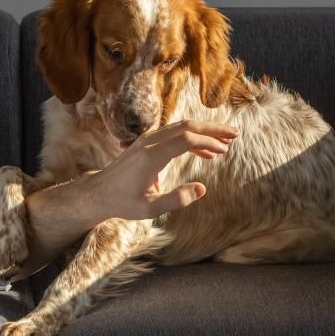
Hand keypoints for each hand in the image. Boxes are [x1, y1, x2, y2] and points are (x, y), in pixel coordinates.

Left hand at [85, 120, 237, 220]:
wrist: (99, 192)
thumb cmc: (123, 202)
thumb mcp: (150, 209)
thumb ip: (177, 200)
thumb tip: (202, 189)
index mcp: (151, 156)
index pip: (186, 140)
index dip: (208, 143)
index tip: (224, 151)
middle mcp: (149, 143)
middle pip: (186, 126)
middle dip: (212, 129)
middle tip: (235, 135)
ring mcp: (147, 139)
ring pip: (181, 127)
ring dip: (204, 132)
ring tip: (226, 142)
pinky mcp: (147, 142)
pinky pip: (174, 134)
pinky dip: (192, 138)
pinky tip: (206, 153)